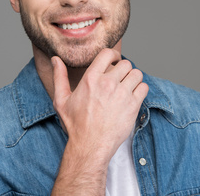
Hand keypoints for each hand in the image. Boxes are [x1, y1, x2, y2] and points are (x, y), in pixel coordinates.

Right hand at [52, 48, 148, 162]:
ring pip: (137, 74)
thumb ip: (59, 77)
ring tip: (127, 87)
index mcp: (90, 79)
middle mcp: (107, 83)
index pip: (107, 53)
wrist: (90, 146)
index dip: (113, 55)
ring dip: (133, 79)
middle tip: (120, 79)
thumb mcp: (61, 100)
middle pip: (125, 64)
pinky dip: (140, 90)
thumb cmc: (75, 124)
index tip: (114, 61)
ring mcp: (121, 94)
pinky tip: (132, 96)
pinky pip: (144, 87)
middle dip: (123, 70)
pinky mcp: (133, 105)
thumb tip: (55, 59)